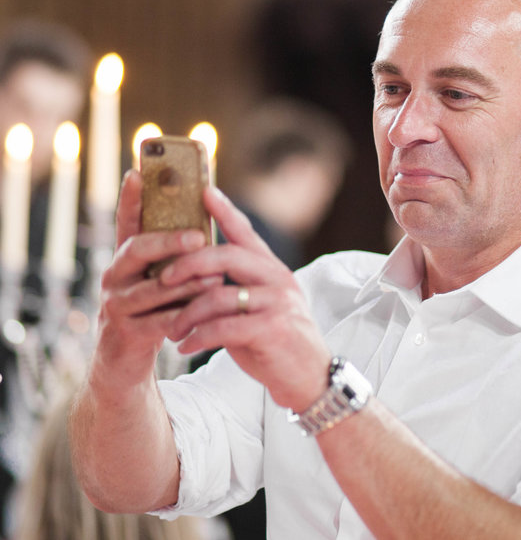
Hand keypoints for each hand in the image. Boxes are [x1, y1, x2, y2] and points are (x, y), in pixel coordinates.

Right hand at [95, 170, 221, 386]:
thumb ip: (177, 258)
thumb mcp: (164, 282)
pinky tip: (206, 317)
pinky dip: (185, 318)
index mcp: (127, 260)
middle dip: (170, 242)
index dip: (131, 198)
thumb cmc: (155, 314)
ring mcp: (115, 305)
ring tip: (216, 281)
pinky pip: (159, 321)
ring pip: (154, 288)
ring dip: (187, 284)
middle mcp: (114, 277)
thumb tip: (208, 225)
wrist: (125, 364)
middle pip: (137, 249)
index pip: (126, 222)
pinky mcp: (124, 334)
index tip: (137, 172)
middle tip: (200, 237)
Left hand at [160, 186, 330, 410]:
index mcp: (273, 271)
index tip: (202, 190)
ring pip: (219, 295)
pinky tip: (184, 347)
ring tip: (171, 330)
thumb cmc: (276, 342)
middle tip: (163, 278)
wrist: (309, 378)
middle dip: (189, 264)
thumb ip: (235, 289)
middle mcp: (278, 280)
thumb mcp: (259, 308)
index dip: (225, 211)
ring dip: (186, 313)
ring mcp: (277, 303)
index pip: (245, 234)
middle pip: (227, 256)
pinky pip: (224, 327)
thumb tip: (196, 279)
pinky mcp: (272, 329)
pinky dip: (198, 337)